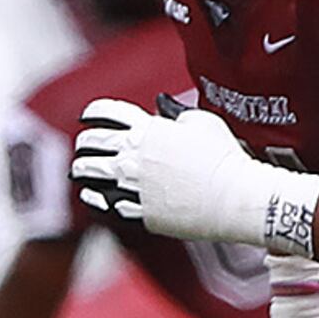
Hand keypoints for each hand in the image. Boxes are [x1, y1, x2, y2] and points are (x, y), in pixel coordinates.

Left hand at [72, 100, 313, 249]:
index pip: (105, 112)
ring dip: (82, 168)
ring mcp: (133, 186)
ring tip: (81, 169)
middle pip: (92, 142)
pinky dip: (96, 197)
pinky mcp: (141, 211)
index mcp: (146, 130)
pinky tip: (93, 194)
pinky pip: (107, 203)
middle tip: (85, 145)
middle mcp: (133, 157)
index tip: (89, 117)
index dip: (93, 112)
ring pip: (90, 173)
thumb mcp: (205, 122)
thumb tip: (164, 106)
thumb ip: (178, 112)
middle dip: (85, 142)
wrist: (238, 198)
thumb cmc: (225, 158)